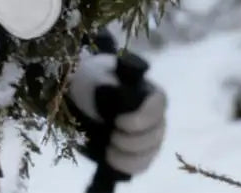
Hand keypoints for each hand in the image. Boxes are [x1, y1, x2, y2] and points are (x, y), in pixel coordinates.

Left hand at [69, 49, 167, 176]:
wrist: (82, 99)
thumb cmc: (92, 82)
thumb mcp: (94, 76)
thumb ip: (105, 82)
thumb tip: (114, 90)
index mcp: (148, 91)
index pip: (158, 104)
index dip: (141, 117)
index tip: (118, 121)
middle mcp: (155, 115)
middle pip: (156, 134)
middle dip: (132, 140)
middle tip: (111, 136)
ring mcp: (151, 136)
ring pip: (150, 152)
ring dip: (128, 155)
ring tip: (109, 149)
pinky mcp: (141, 153)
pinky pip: (142, 164)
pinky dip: (126, 165)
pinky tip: (111, 158)